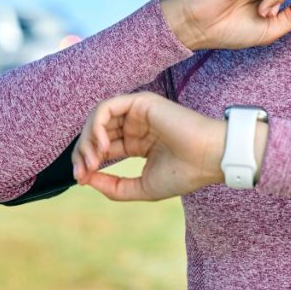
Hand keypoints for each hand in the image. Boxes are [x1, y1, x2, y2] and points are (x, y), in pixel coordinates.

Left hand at [70, 91, 225, 200]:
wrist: (209, 159)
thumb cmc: (184, 174)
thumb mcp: (141, 187)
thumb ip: (113, 186)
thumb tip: (86, 180)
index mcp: (138, 143)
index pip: (103, 147)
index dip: (87, 162)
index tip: (81, 180)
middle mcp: (135, 125)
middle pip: (96, 132)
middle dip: (82, 152)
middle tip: (81, 173)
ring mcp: (137, 112)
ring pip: (98, 118)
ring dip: (87, 140)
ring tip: (92, 161)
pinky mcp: (141, 101)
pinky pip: (107, 108)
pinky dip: (97, 125)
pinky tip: (102, 146)